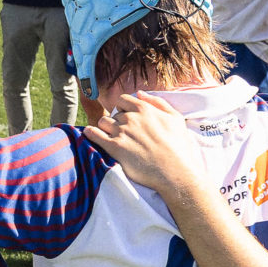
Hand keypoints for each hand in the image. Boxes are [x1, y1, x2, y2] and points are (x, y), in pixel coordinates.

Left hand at [83, 93, 203, 199]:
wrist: (175, 172)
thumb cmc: (178, 146)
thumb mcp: (175, 118)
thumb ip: (158, 102)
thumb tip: (140, 94)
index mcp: (144, 109)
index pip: (122, 100)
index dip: (123, 108)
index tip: (126, 117)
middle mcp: (131, 118)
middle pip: (113, 113)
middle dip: (116, 121)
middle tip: (123, 132)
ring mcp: (121, 132)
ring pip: (102, 122)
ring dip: (105, 127)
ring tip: (111, 136)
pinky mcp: (114, 148)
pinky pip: (94, 134)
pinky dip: (90, 133)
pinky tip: (89, 133)